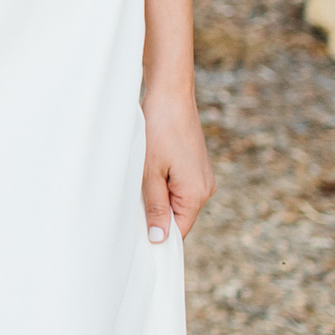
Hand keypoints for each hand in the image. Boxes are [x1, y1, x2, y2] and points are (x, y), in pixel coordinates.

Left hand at [143, 89, 213, 242]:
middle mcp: (205, 188)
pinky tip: (146, 173)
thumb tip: (159, 239)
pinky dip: (161, 185)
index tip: (135, 239)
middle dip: (155, 215)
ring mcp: (201, 177)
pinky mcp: (194, 166)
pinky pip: (177, 186)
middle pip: (177, 217)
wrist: (170, 96)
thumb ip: (155, 207)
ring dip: (156, 198)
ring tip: (138, 183)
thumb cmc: (159, 131)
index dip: (159, 237)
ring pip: (175, 201)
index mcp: (197, 194)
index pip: (179, 231)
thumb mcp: (150, 174)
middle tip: (129, 206)